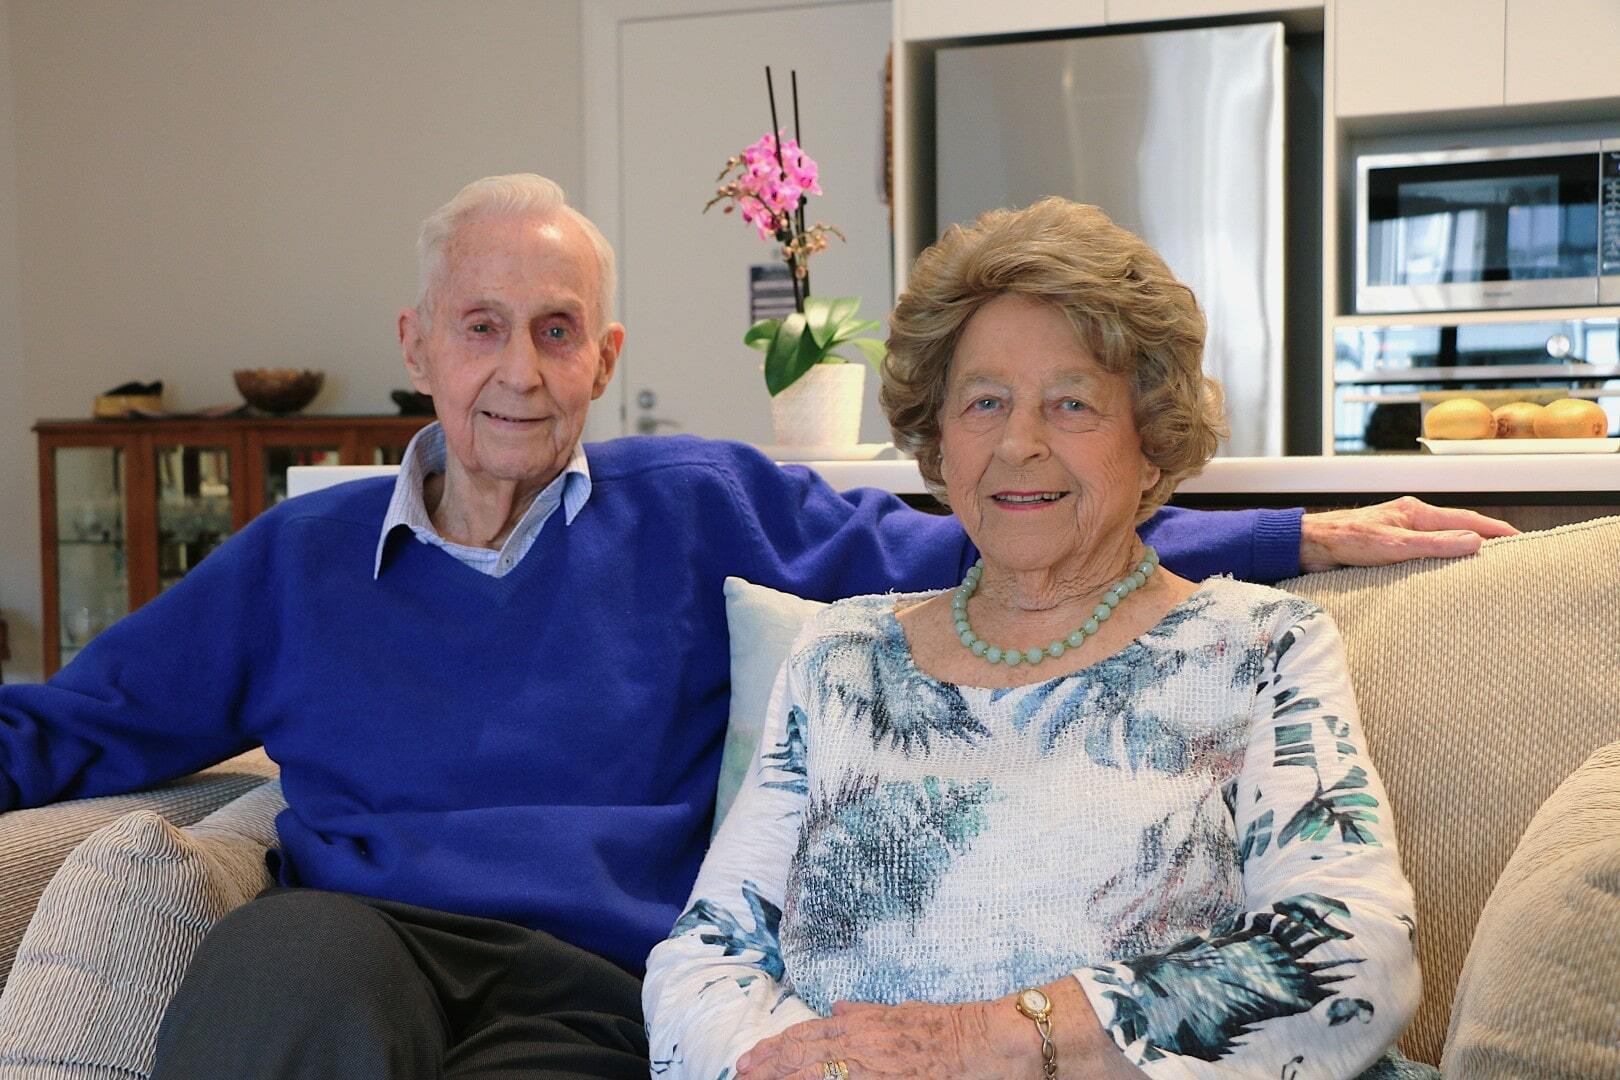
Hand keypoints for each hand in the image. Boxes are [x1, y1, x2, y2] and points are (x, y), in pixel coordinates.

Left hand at [735, 999, 1011, 1079]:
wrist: (992, 1043)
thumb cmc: (954, 1028)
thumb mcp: (905, 1012)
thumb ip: (869, 1013)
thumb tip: (837, 1010)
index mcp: (865, 1025)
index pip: (806, 1037)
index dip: (773, 1050)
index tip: (748, 1061)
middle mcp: (864, 1045)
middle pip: (803, 1059)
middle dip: (768, 1070)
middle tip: (740, 1077)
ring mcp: (877, 1070)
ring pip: (819, 1076)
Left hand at [1298, 496, 1517, 571]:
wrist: (1309, 547)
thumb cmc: (1345, 540)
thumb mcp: (1393, 545)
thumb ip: (1433, 544)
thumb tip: (1475, 542)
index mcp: (1416, 513)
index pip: (1467, 520)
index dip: (1496, 531)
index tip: (1523, 541)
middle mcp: (1411, 520)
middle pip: (1459, 529)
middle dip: (1485, 541)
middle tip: (1514, 557)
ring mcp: (1401, 534)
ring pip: (1442, 543)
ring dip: (1463, 553)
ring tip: (1487, 568)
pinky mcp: (1389, 550)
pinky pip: (1424, 555)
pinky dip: (1441, 562)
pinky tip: (1446, 575)